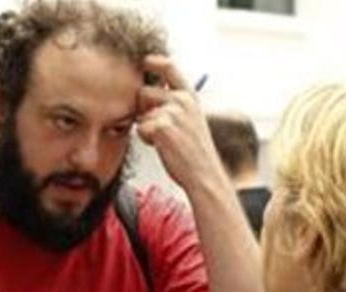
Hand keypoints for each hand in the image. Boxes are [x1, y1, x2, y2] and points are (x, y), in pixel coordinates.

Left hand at [135, 55, 228, 194]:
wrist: (204, 175)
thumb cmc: (195, 153)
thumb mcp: (191, 120)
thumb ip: (174, 104)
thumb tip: (147, 93)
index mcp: (190, 96)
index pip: (169, 66)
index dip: (153, 62)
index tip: (145, 62)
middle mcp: (182, 100)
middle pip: (143, 92)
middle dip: (143, 108)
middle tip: (159, 127)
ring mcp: (172, 112)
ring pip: (141, 112)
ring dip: (146, 126)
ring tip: (166, 140)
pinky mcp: (162, 127)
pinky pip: (141, 128)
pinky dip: (147, 139)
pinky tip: (164, 147)